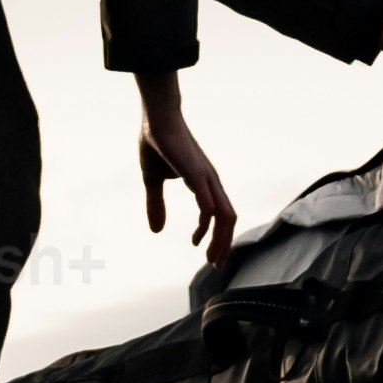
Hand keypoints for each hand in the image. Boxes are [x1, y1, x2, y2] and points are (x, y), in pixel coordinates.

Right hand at [133, 71, 241, 259]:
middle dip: (224, 244)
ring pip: (225, 215)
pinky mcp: (197, 174)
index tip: (204, 253)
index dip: (216, 235)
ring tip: (211, 259)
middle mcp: (211, 182)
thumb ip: (156, 204)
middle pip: (229, 218)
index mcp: (205, 183)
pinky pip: (209, 204)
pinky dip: (207, 224)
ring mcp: (207, 178)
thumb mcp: (152, 180)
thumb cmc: (157, 143)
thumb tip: (156, 231)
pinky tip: (197, 237)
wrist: (157, 117)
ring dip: (220, 240)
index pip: (221, 213)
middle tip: (215, 265)